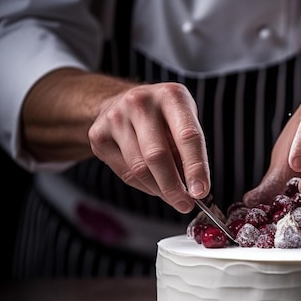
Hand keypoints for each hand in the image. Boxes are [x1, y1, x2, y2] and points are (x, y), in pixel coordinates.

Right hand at [89, 82, 210, 212]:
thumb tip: (195, 188)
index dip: (196, 167)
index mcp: (171, 96)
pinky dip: (143, 186)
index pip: (187, 136)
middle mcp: (141, 102)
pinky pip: (125, 172)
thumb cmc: (162, 115)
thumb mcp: (183, 120)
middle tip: (185, 204)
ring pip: (139, 168)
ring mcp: (116, 117)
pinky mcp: (98, 134)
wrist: (122, 102)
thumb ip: (189, 149)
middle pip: (157, 156)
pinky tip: (153, 185)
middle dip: (174, 187)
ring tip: (172, 196)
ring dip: (159, 190)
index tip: (201, 192)